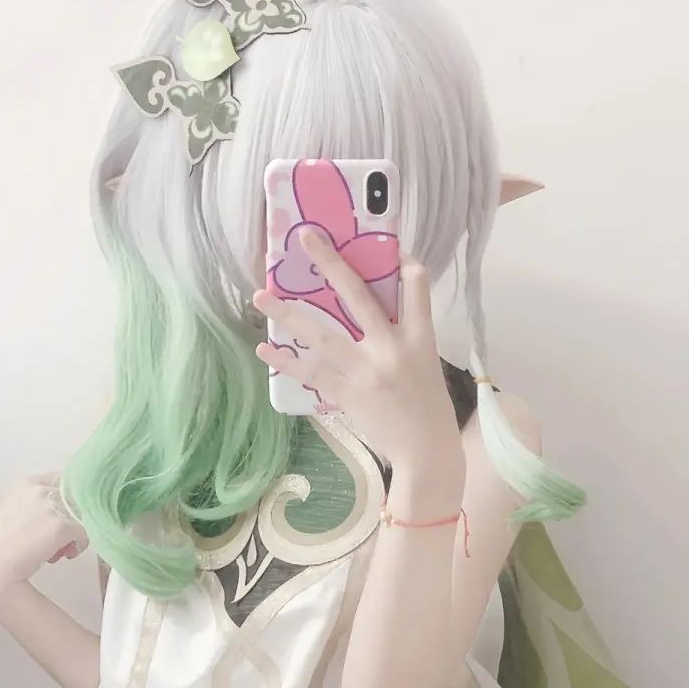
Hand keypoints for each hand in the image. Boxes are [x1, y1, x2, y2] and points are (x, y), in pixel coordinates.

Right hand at [0, 473, 87, 606]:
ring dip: (77, 533)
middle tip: (62, 538)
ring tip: (60, 549)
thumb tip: (69, 508)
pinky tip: (61, 555)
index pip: (65, 481)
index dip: (70, 502)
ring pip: (83, 514)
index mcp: (27, 483)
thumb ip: (40, 504)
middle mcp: (39, 488)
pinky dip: (78, 546)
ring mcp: (50, 504)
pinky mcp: (60, 524)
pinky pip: (85, 532)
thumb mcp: (17, 512)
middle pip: (78, 497)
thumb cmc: (0, 546)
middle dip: (74, 518)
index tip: (65, 519)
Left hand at [252, 229, 460, 469]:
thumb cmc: (427, 404)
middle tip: (306, 238)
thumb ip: (403, 334)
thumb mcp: (426, 361)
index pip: (416, 286)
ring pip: (321, 334)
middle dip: (331, 264)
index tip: (392, 248)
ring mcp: (366, 370)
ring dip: (288, 314)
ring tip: (261, 297)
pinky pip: (310, 373)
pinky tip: (265, 350)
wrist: (425, 450)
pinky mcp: (347, 393)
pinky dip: (286, 361)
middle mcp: (391, 348)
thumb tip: (370, 311)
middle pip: (358, 296)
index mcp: (420, 337)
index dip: (405, 264)